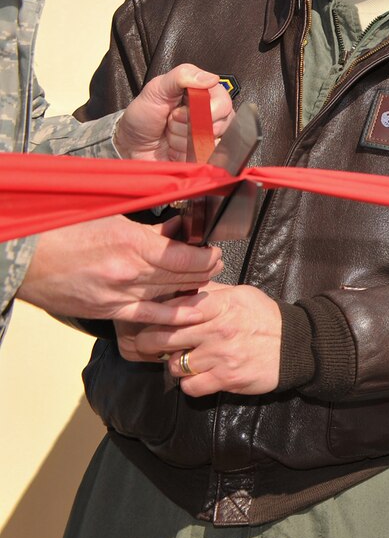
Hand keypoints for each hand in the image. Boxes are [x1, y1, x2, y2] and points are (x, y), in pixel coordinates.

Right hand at [15, 217, 220, 319]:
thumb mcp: (109, 218)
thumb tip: (176, 228)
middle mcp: (130, 273)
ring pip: (170, 298)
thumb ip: (147, 229)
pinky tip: (189, 314)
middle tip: (215, 264)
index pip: (186, 256)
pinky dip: (172, 317)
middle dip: (205, 270)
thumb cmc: (61, 230)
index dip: (207, 255)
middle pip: (183, 277)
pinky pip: (148, 319)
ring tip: (206, 284)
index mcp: (132, 244)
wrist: (24, 259)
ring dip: (192, 292)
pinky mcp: (107, 311)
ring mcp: (119, 296)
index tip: (213, 250)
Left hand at [115, 65, 234, 161]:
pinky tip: (176, 149)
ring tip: (171, 135)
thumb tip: (212, 78)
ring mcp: (209, 137)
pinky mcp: (204, 155)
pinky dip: (186, 153)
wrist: (130, 144)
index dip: (203, 109)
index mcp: (204, 96)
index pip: (223, 102)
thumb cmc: (143, 116)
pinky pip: (208, 157)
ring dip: (184, 141)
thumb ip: (181, 76)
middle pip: (220, 124)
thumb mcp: (155, 89)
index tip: (179, 110)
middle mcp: (211, 116)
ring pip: (212, 142)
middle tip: (172, 121)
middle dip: (189, 126)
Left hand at [126, 284, 283, 396]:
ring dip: (175, 364)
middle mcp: (219, 330)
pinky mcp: (227, 379)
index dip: (157, 314)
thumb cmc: (265, 318)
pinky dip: (190, 383)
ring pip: (174, 365)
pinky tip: (198, 376)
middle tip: (152, 343)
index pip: (175, 307)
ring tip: (185, 359)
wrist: (297, 345)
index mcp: (221, 305)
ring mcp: (222, 356)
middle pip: (164, 337)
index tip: (152, 319)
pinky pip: (190, 386)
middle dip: (151, 342)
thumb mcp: (241, 295)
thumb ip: (210, 293)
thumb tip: (180, 286)